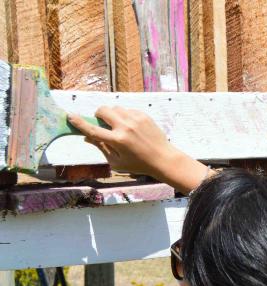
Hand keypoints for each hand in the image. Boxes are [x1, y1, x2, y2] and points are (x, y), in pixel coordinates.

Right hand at [68, 107, 207, 192]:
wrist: (163, 159)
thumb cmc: (138, 164)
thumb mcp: (117, 162)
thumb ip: (101, 147)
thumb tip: (87, 137)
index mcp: (117, 141)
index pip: (93, 130)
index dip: (79, 123)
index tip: (70, 116)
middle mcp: (126, 127)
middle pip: (102, 110)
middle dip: (98, 115)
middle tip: (103, 124)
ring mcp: (136, 119)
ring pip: (115, 108)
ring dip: (112, 114)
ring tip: (119, 126)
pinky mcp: (144, 116)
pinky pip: (127, 109)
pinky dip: (124, 116)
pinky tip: (131, 126)